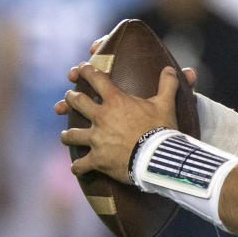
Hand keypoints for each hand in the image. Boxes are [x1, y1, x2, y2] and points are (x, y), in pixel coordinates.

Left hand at [55, 63, 184, 183]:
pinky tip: (77, 168)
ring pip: (71, 135)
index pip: (97, 79)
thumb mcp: (166, 104)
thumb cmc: (161, 129)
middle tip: (69, 97)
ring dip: (67, 135)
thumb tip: (171, 68)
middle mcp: (101, 118)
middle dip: (70, 98)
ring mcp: (97, 140)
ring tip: (66, 135)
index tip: (81, 68)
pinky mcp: (97, 160)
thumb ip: (167, 84)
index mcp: (116, 101)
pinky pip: (80, 164)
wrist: (157, 157)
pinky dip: (78, 167)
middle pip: (77, 102)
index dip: (86, 71)